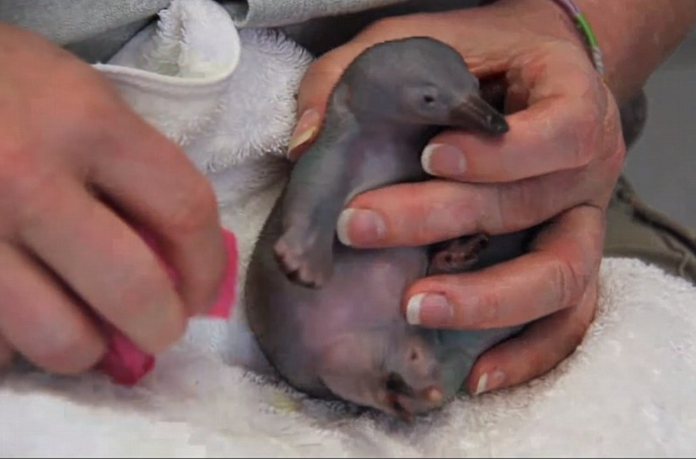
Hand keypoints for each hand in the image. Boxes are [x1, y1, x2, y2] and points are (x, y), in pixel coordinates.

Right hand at [0, 24, 226, 373]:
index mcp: (89, 123)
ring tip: (82, 329)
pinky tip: (19, 316)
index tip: (201, 293)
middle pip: (130, 290)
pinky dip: (14, 344)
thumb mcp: (82, 95)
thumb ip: (132, 169)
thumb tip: (174, 260)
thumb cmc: (5, 81)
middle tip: (158, 330)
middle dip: (160, 326)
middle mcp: (29, 176)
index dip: (208, 267)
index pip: (185, 209)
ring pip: (57, 337)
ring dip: (86, 348)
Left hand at [291, 1, 624, 392]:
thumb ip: (360, 72)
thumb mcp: (424, 37)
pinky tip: (475, 375)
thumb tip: (305, 144)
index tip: (428, 156)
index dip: (496, 154)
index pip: (557, 132)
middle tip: (360, 227)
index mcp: (573, 99)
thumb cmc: (481, 56)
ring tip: (416, 306)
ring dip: (488, 299)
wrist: (536, 73)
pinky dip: (530, 353)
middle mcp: (589, 169)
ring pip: (560, 276)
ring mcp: (584, 222)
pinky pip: (569, 319)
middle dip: (441, 219)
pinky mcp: (571, 261)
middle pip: (531, 206)